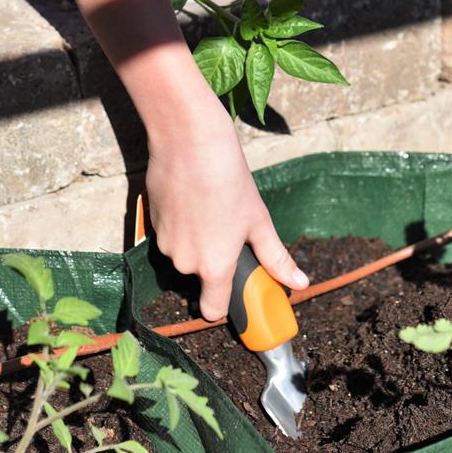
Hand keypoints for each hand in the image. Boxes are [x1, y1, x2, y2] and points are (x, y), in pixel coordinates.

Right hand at [145, 97, 307, 319]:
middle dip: (213, 260)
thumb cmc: (228, 179)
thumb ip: (276, 258)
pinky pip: (170, 236)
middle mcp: (184, 262)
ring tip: (211, 208)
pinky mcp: (150, 224)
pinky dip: (181, 225)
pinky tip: (193, 199)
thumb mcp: (258, 219)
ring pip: (184, 254)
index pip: (212, 310)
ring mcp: (165, 244)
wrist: (189, 141)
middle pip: (200, 276)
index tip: (235, 287)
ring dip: (196, 241)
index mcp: (214, 266)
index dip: (225, 303)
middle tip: (229, 229)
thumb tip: (301, 282)